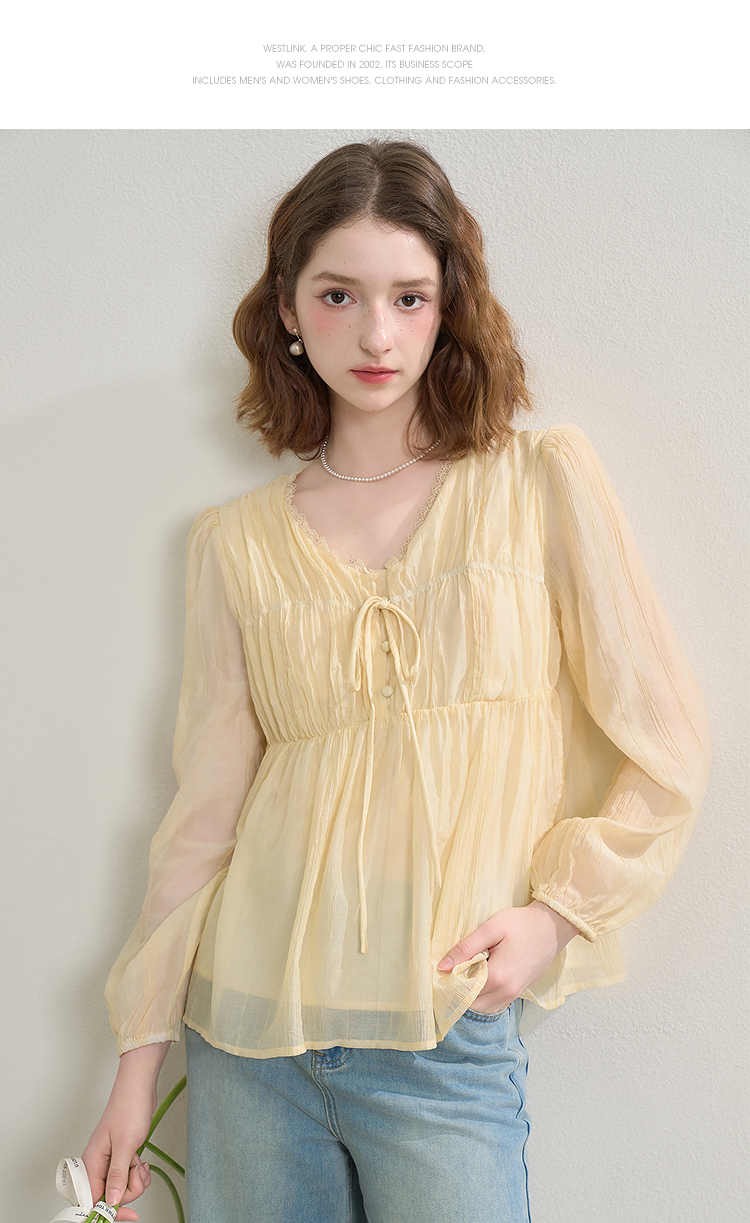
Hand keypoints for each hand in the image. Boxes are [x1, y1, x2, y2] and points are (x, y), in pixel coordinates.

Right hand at [82, 1042, 169, 1220]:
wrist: (140, 1088)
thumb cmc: (129, 1108)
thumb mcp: (125, 1146)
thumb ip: (117, 1176)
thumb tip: (112, 1202)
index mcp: (91, 1163)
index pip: (92, 1200)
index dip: (109, 1210)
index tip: (129, 1215)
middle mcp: (97, 1164)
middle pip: (109, 1196)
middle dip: (128, 1190)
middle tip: (136, 1172)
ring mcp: (109, 1161)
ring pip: (121, 1188)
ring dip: (135, 1180)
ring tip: (139, 1162)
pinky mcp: (121, 1157)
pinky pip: (128, 1177)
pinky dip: (138, 1173)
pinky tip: (141, 1161)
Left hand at [437, 900, 578, 1012]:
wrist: (552, 927)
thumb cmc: (522, 924)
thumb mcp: (492, 928)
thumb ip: (466, 948)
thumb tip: (442, 966)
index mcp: (497, 977)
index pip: (462, 992)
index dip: (449, 983)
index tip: (442, 971)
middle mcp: (505, 992)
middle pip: (470, 1004)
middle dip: (458, 991)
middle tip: (452, 971)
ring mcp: (513, 995)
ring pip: (482, 1008)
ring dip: (470, 996)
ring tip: (466, 973)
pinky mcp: (518, 993)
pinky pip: (494, 1005)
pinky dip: (483, 998)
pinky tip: (480, 978)